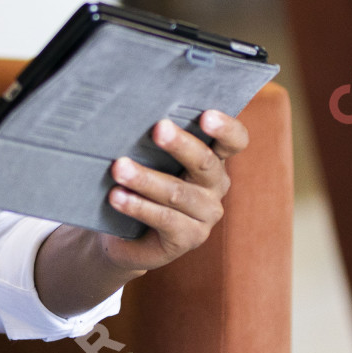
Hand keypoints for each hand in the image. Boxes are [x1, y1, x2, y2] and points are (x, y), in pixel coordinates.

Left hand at [97, 111, 248, 270]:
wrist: (125, 233)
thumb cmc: (140, 181)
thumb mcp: (150, 157)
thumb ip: (154, 138)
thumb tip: (131, 114)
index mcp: (213, 158)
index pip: (234, 141)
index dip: (225, 128)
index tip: (207, 116)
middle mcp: (216, 185)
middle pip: (205, 163)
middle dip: (180, 145)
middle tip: (158, 129)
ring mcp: (206, 214)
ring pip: (177, 192)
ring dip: (146, 179)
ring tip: (119, 168)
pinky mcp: (189, 238)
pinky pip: (165, 219)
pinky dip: (138, 207)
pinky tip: (117, 197)